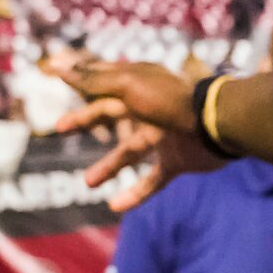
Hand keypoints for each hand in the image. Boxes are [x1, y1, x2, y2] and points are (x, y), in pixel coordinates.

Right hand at [54, 61, 218, 203]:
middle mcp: (150, 110)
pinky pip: (153, 181)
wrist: (217, 124)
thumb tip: (58, 67)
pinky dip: (135, 194)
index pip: (103, 81)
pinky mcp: (177, 161)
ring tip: (88, 183)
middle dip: (85, 119)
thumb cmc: (170, 101)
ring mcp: (164, 136)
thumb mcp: (126, 86)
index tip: (55, 76)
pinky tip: (115, 206)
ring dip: (108, 167)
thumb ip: (92, 80)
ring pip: (130, 153)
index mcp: (139, 87)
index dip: (81, 80)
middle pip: (110, 114)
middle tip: (59, 127)